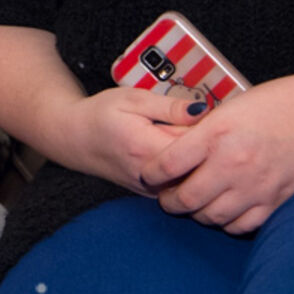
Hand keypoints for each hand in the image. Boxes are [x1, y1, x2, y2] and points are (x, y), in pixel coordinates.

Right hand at [45, 85, 202, 194]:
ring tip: (204, 140)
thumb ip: (169, 106)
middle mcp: (151, 176)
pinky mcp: (152, 195)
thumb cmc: (101, 113)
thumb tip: (204, 109)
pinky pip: (182, 186)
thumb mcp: (134, 98)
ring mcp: (152, 190)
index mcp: (146, 148)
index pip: (195, 146)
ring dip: (203, 162)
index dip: (212, 131)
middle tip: (217, 126)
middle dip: (212, 148)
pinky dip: (191, 172)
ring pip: (192, 180)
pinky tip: (190, 155)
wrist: (74, 139)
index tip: (220, 115)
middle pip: (199, 167)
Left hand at [138, 74, 293, 233]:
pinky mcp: (275, 200)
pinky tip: (222, 211)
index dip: (150, 174)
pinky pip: (241, 225)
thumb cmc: (272, 103)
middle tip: (166, 198)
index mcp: (216, 133)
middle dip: (169, 202)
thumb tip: (172, 153)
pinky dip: (226, 222)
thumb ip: (199, 131)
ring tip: (193, 204)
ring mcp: (255, 185)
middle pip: (186, 198)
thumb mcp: (227, 107)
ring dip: (197, 214)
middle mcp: (233, 162)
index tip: (147, 175)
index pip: (167, 164)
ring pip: (211, 217)